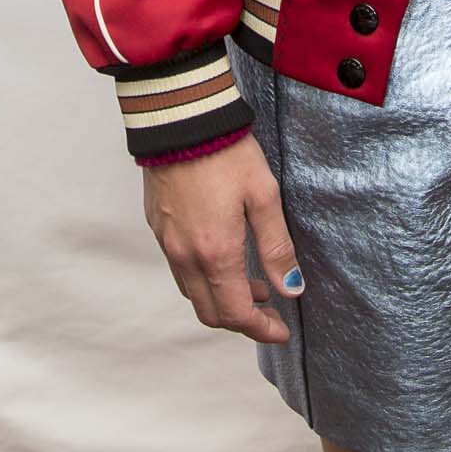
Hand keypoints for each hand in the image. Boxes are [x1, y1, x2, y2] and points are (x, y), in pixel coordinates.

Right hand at [141, 134, 301, 343]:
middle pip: (211, 313)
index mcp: (216, 253)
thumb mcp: (264, 197)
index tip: (282, 330)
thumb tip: (291, 288)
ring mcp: (168, 244)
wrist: (182, 121)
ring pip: (193, 294)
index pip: (237, 313)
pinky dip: (204, 281)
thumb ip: (277, 247)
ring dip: (223, 300)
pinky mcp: (159, 229)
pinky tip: (226, 261)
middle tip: (272, 312)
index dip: (261, 329)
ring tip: (255, 284)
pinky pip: (180, 271)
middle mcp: (186, 256)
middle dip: (243, 321)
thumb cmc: (227, 153)